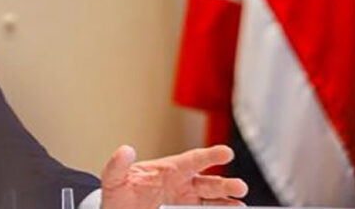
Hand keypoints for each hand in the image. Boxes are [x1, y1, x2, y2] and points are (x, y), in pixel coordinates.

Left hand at [100, 145, 247, 208]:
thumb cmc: (118, 193)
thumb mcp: (113, 180)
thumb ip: (118, 165)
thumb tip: (125, 150)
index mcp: (168, 169)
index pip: (192, 160)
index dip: (210, 155)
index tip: (226, 152)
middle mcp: (182, 183)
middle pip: (208, 182)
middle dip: (225, 184)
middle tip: (240, 187)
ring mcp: (186, 200)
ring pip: (212, 199)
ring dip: (228, 201)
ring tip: (241, 205)